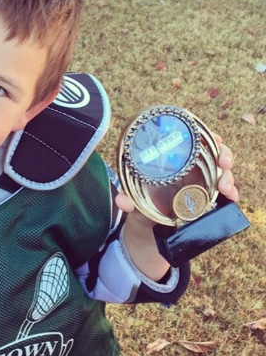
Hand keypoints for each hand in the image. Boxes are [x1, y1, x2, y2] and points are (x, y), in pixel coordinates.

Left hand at [118, 134, 238, 279]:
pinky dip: (232, 191)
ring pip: (222, 169)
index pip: (192, 137)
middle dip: (223, 154)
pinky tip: (232, 197)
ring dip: (228, 176)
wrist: (150, 221)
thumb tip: (123, 203)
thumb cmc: (142, 197)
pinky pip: (225, 188)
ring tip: (225, 188)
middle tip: (224, 163)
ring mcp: (202, 178)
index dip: (205, 134)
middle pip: (213, 150)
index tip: (213, 139)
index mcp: (173, 157)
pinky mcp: (208, 193)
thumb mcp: (133, 195)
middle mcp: (190, 164)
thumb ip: (127, 197)